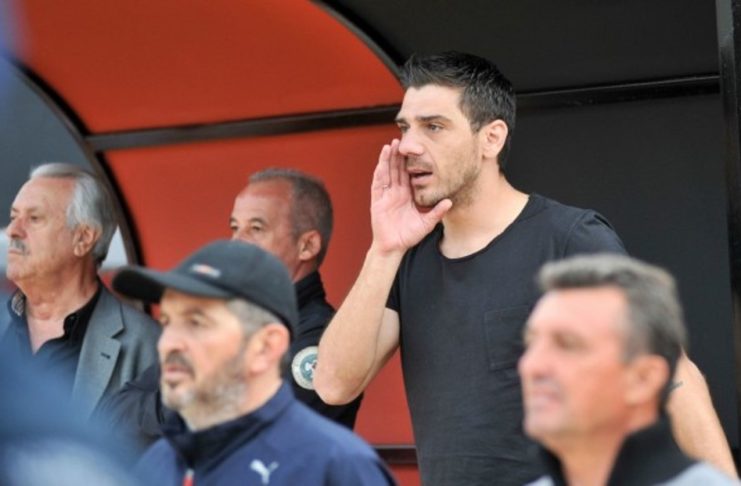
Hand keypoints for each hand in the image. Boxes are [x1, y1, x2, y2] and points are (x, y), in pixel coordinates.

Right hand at [370, 139, 451, 253]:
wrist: (394, 247)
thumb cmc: (409, 236)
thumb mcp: (426, 223)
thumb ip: (436, 212)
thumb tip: (450, 202)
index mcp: (407, 195)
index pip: (408, 174)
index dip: (410, 162)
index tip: (416, 148)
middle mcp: (396, 193)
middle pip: (396, 170)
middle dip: (398, 155)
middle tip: (402, 139)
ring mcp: (385, 196)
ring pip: (386, 173)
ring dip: (387, 159)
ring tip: (391, 145)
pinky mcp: (377, 201)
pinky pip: (378, 184)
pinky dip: (379, 172)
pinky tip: (381, 162)